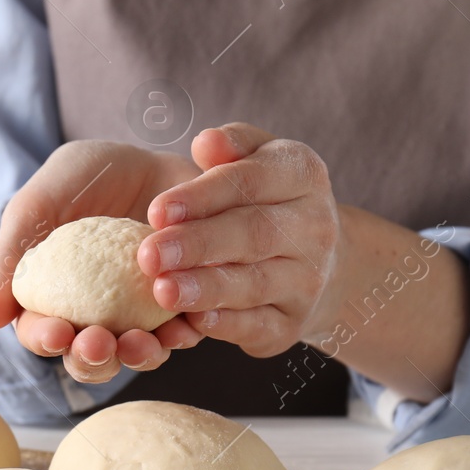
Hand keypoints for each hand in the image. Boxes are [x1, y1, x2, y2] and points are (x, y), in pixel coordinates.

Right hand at [0, 140, 202, 382]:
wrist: (146, 154)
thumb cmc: (82, 179)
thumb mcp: (37, 206)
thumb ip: (9, 257)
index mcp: (52, 299)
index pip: (42, 334)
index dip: (46, 340)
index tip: (56, 332)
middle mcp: (96, 315)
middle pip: (91, 357)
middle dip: (93, 360)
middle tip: (98, 344)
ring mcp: (141, 313)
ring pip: (139, 352)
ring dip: (139, 356)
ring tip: (143, 343)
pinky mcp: (183, 302)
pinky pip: (186, 328)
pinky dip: (185, 332)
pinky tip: (185, 323)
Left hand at [137, 124, 342, 357]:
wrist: (320, 261)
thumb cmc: (267, 199)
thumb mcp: (258, 159)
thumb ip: (231, 147)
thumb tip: (205, 142)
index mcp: (303, 175)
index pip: (252, 181)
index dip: (203, 196)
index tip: (156, 210)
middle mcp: (315, 228)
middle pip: (253, 235)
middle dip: (197, 245)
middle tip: (149, 255)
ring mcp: (308, 280)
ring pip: (254, 284)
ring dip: (205, 289)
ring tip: (161, 291)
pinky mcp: (293, 323)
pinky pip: (258, 327)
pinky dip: (226, 325)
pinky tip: (193, 321)